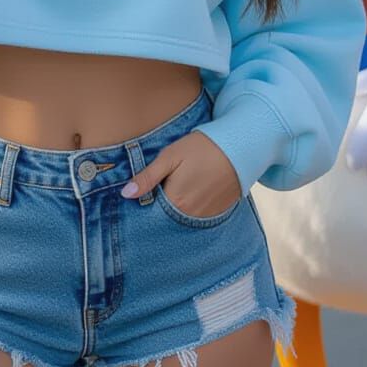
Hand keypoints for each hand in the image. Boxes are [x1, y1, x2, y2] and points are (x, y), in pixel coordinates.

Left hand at [121, 129, 241, 217]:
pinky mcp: (219, 213)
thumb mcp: (170, 156)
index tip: (141, 197)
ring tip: (178, 191)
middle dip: (159, 211)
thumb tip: (126, 194)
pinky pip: (199, 219)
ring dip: (176, 212)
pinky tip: (193, 194)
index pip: (151, 214)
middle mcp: (190, 216)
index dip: (145, 205)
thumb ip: (148, 176)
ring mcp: (206, 216)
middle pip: (166, 220)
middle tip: (160, 192)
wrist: (240, 146)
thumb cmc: (201, 148)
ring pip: (182, 220)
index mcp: (175, 202)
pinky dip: (192, 210)